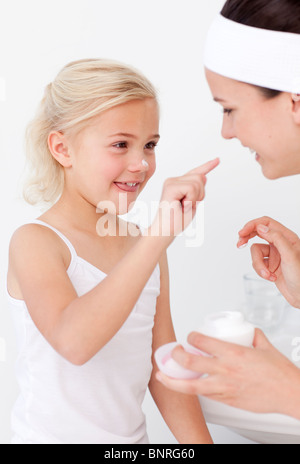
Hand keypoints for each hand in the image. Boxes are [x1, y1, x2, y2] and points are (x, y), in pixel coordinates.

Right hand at [148, 158, 219, 239]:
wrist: (165, 230)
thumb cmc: (176, 221)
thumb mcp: (192, 204)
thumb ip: (197, 190)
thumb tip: (204, 176)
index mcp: (180, 184)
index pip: (196, 173)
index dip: (208, 166)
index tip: (218, 160)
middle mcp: (174, 180)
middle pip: (200, 178)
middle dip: (200, 194)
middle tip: (187, 206)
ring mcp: (171, 182)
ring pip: (197, 182)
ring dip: (195, 198)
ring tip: (184, 207)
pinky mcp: (170, 186)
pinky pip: (191, 188)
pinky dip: (191, 199)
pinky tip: (182, 206)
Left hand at [156, 329, 299, 418]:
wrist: (289, 394)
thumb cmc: (280, 373)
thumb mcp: (264, 345)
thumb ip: (253, 335)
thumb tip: (247, 331)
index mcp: (233, 353)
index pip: (201, 341)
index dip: (191, 337)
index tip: (190, 337)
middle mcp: (225, 370)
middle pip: (190, 362)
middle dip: (176, 355)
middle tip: (173, 352)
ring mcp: (225, 387)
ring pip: (191, 386)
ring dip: (173, 380)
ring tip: (162, 375)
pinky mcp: (227, 400)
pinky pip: (205, 395)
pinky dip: (193, 390)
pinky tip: (186, 387)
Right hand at [237, 216, 299, 307]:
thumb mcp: (290, 255)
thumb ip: (276, 238)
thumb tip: (261, 227)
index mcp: (287, 237)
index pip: (266, 223)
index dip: (252, 225)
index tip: (242, 233)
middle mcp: (280, 244)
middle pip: (258, 233)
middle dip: (248, 239)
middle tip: (240, 243)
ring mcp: (274, 255)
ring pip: (255, 253)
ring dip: (258, 265)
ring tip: (267, 274)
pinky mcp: (270, 266)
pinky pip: (257, 264)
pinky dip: (261, 271)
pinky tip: (271, 278)